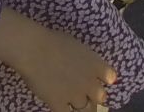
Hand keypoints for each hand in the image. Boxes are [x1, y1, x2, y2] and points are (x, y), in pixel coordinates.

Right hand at [0, 9, 117, 110]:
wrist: (33, 49)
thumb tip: (83, 66)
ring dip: (81, 105)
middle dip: (94, 96)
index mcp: (95, 64)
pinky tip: (60, 105)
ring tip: (73, 101)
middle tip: (85, 92)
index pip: (110, 77)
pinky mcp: (60, 104)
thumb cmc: (52, 40)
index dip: (104, 79)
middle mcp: (90, 83)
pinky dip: (65, 110)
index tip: (100, 79)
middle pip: (101, 97)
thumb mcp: (75, 45)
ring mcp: (75, 96)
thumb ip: (85, 59)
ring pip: (85, 108)